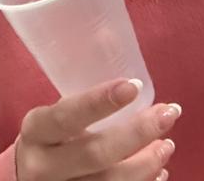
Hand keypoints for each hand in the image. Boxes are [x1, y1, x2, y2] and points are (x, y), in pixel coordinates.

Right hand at [13, 78, 180, 180]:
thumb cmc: (47, 140)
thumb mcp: (51, 116)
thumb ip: (81, 93)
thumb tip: (110, 36)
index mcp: (35, 131)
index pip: (66, 116)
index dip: (99, 102)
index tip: (133, 86)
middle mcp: (44, 166)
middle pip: (95, 154)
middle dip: (137, 133)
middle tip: (168, 114)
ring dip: (146, 163)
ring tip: (167, 144)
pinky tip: (158, 171)